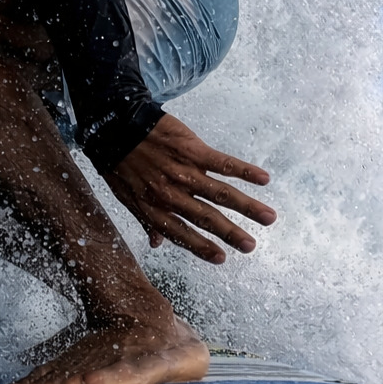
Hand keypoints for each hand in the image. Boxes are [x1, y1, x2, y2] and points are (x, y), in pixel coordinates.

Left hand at [103, 114, 275, 263]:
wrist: (114, 124)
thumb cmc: (118, 162)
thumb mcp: (126, 196)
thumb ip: (146, 220)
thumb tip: (157, 244)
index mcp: (154, 208)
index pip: (182, 233)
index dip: (201, 248)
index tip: (222, 259)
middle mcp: (171, 194)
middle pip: (206, 218)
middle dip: (231, 234)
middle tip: (251, 246)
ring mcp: (184, 172)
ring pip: (221, 194)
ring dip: (247, 207)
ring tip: (269, 218)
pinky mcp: (193, 150)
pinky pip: (223, 163)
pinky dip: (245, 171)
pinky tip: (264, 179)